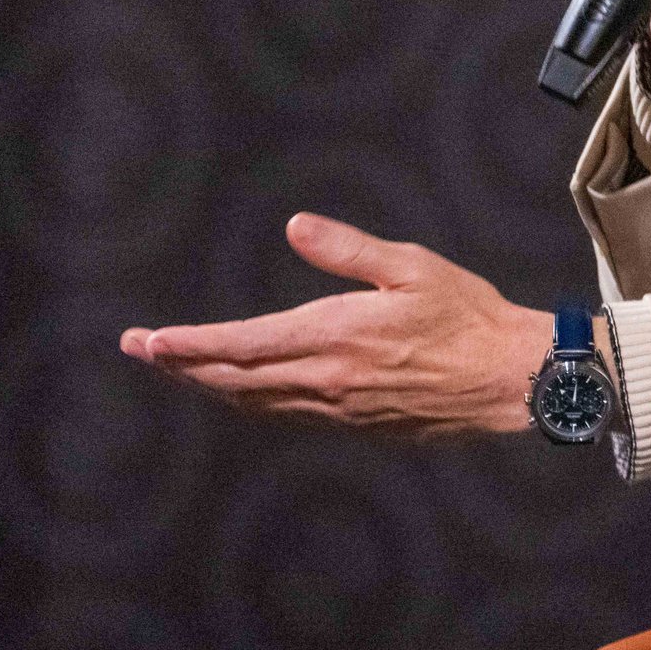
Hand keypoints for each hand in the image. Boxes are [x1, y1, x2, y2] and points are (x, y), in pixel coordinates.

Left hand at [118, 212, 550, 438]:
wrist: (508, 379)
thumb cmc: (467, 315)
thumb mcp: (412, 266)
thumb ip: (348, 250)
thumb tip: (295, 226)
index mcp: (337, 335)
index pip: (245, 345)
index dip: (192, 345)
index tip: (150, 341)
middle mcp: (328, 379)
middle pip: (236, 380)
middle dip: (183, 365)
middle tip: (141, 351)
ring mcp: (339, 408)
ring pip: (257, 402)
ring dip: (211, 385)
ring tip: (177, 367)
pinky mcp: (356, 423)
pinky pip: (287, 414)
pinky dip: (251, 400)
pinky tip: (242, 390)